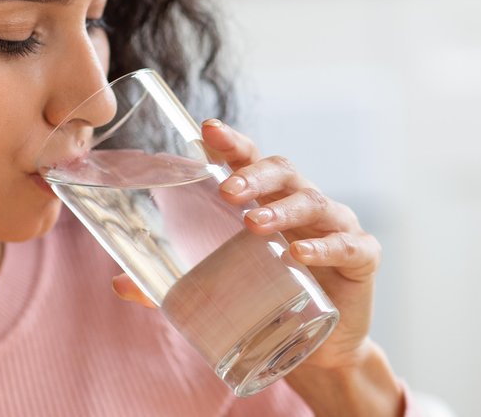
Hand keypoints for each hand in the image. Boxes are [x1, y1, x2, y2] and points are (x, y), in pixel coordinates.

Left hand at [111, 118, 382, 371]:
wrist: (319, 351)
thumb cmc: (268, 301)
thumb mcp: (220, 289)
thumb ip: (171, 286)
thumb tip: (118, 283)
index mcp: (269, 201)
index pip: (250, 160)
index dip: (232, 143)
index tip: (208, 130)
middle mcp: (303, 205)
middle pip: (283, 172)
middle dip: (254, 175)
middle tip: (227, 190)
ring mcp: (336, 227)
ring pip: (314, 202)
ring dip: (284, 209)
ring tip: (255, 223)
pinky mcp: (362, 257)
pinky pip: (348, 244)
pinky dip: (325, 247)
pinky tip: (301, 256)